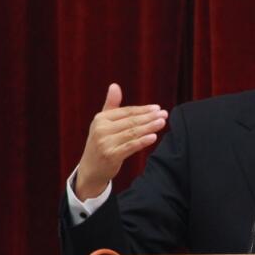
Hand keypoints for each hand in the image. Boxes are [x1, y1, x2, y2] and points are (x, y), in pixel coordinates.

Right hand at [74, 83, 167, 199]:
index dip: (143, 110)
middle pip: (131, 121)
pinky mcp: (111, 155)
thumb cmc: (101, 143)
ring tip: (162, 122)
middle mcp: (101, 129)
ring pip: (132, 133)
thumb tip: (115, 85)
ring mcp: (105, 143)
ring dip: (149, 127)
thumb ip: (111, 105)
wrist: (91, 169)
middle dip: (149, 117)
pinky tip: (154, 137)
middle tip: (164, 114)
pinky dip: (142, 141)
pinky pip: (130, 146)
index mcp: (101, 119)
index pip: (126, 112)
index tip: (157, 108)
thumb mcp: (102, 123)